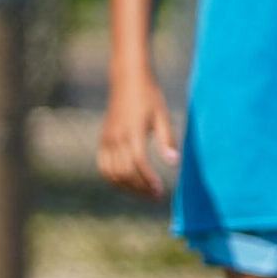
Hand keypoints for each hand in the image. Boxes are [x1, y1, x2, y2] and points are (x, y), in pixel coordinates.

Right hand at [97, 72, 179, 201]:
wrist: (127, 81)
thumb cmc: (149, 97)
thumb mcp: (163, 116)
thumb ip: (167, 140)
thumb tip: (173, 164)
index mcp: (132, 130)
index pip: (138, 161)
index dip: (148, 179)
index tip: (160, 190)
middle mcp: (116, 137)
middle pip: (124, 172)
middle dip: (140, 188)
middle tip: (157, 196)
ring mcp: (107, 139)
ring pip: (111, 173)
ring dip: (127, 188)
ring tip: (144, 193)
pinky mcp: (103, 140)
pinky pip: (104, 166)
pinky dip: (114, 179)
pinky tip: (129, 184)